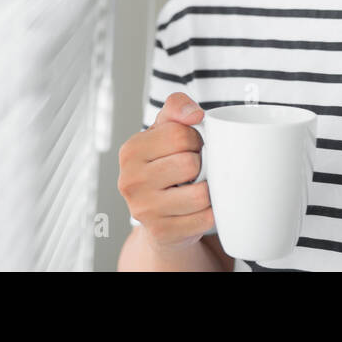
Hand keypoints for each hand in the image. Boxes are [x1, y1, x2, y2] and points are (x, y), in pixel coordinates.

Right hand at [117, 92, 211, 252]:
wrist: (159, 215)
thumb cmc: (164, 165)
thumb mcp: (164, 130)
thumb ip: (176, 108)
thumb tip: (195, 114)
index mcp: (130, 151)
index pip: (180, 134)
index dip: (194, 139)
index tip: (189, 147)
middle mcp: (130, 181)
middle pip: (190, 163)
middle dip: (201, 163)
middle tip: (193, 170)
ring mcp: (144, 210)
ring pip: (200, 193)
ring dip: (208, 189)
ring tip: (197, 186)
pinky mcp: (162, 233)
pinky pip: (205, 218)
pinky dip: (210, 211)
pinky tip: (199, 208)